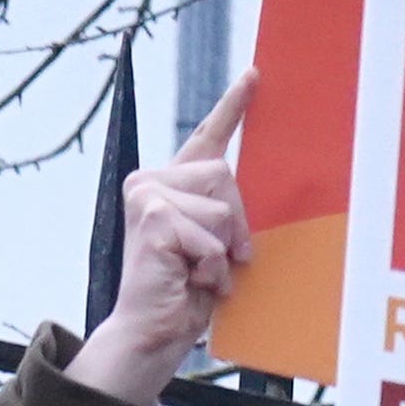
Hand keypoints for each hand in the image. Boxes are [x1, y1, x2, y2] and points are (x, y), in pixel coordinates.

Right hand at [70, 76, 252, 405]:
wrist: (153, 330)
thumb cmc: (188, 292)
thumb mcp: (217, 245)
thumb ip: (227, 213)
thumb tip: (248, 196)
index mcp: (173, 183)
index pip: (209, 137)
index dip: (234, 106)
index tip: (257, 75)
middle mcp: (152, 180)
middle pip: (225, 175)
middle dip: (236, 224)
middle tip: (219, 259)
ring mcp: (147, 194)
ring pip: (222, 207)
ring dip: (222, 250)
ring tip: (198, 271)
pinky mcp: (152, 216)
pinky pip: (210, 236)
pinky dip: (211, 267)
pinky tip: (189, 278)